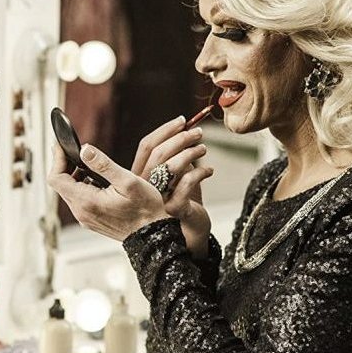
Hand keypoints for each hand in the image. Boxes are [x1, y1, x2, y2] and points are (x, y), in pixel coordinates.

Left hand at [47, 143, 170, 241]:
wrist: (152, 236)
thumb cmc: (144, 210)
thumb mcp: (127, 181)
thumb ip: (103, 165)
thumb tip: (84, 150)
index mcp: (86, 202)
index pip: (56, 178)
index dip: (57, 159)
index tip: (62, 145)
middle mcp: (81, 212)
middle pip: (60, 184)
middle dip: (65, 165)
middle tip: (73, 149)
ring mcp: (85, 218)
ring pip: (69, 192)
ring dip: (74, 176)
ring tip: (89, 164)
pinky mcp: (91, 220)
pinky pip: (79, 200)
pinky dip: (82, 186)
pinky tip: (97, 180)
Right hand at [132, 117, 213, 255]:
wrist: (189, 232)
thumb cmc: (183, 200)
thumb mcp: (178, 174)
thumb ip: (177, 155)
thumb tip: (187, 128)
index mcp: (141, 175)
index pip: (146, 146)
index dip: (165, 130)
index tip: (183, 120)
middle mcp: (144, 187)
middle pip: (158, 153)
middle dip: (181, 138)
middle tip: (199, 132)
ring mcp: (157, 199)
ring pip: (172, 166)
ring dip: (192, 152)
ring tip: (204, 149)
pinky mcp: (174, 209)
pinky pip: (188, 182)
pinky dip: (202, 172)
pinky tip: (210, 171)